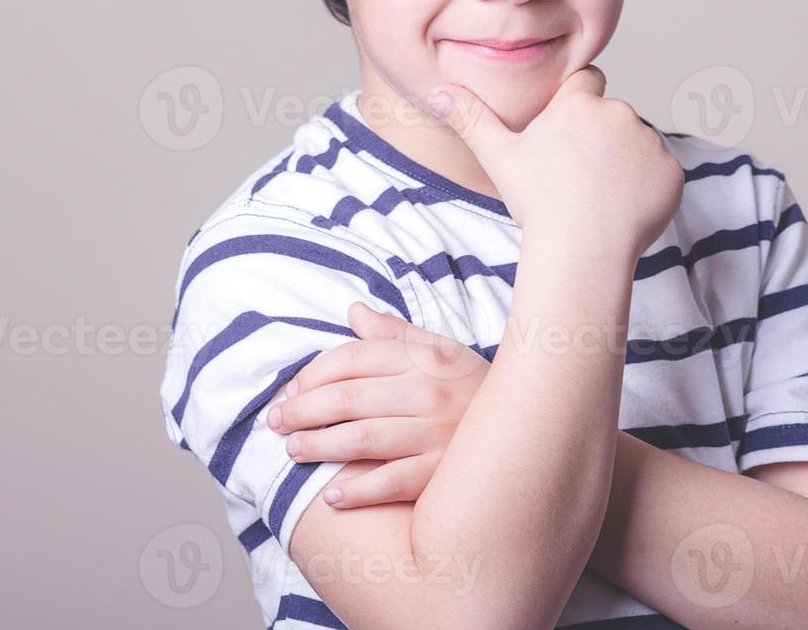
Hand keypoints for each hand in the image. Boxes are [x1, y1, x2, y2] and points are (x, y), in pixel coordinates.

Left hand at [266, 300, 489, 507]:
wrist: (530, 429)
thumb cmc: (472, 389)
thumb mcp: (441, 352)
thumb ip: (395, 334)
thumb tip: (354, 311)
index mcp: (423, 357)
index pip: (353, 358)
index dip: (313, 374)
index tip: (291, 391)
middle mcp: (428, 391)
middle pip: (348, 397)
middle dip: (303, 411)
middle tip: (276, 423)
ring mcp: (436, 433)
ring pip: (362, 438)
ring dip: (319, 446)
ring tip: (294, 451)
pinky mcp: (443, 473)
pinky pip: (392, 482)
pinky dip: (358, 490)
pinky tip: (332, 495)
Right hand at [428, 64, 684, 264]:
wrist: (581, 248)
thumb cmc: (538, 203)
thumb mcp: (499, 157)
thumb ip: (471, 118)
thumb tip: (438, 91)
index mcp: (578, 103)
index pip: (586, 80)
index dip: (578, 104)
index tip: (570, 134)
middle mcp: (618, 112)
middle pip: (612, 117)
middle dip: (602, 139)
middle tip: (579, 178)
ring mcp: (649, 141)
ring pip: (637, 145)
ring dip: (625, 163)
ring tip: (601, 197)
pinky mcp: (672, 171)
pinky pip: (661, 173)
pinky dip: (648, 188)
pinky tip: (624, 210)